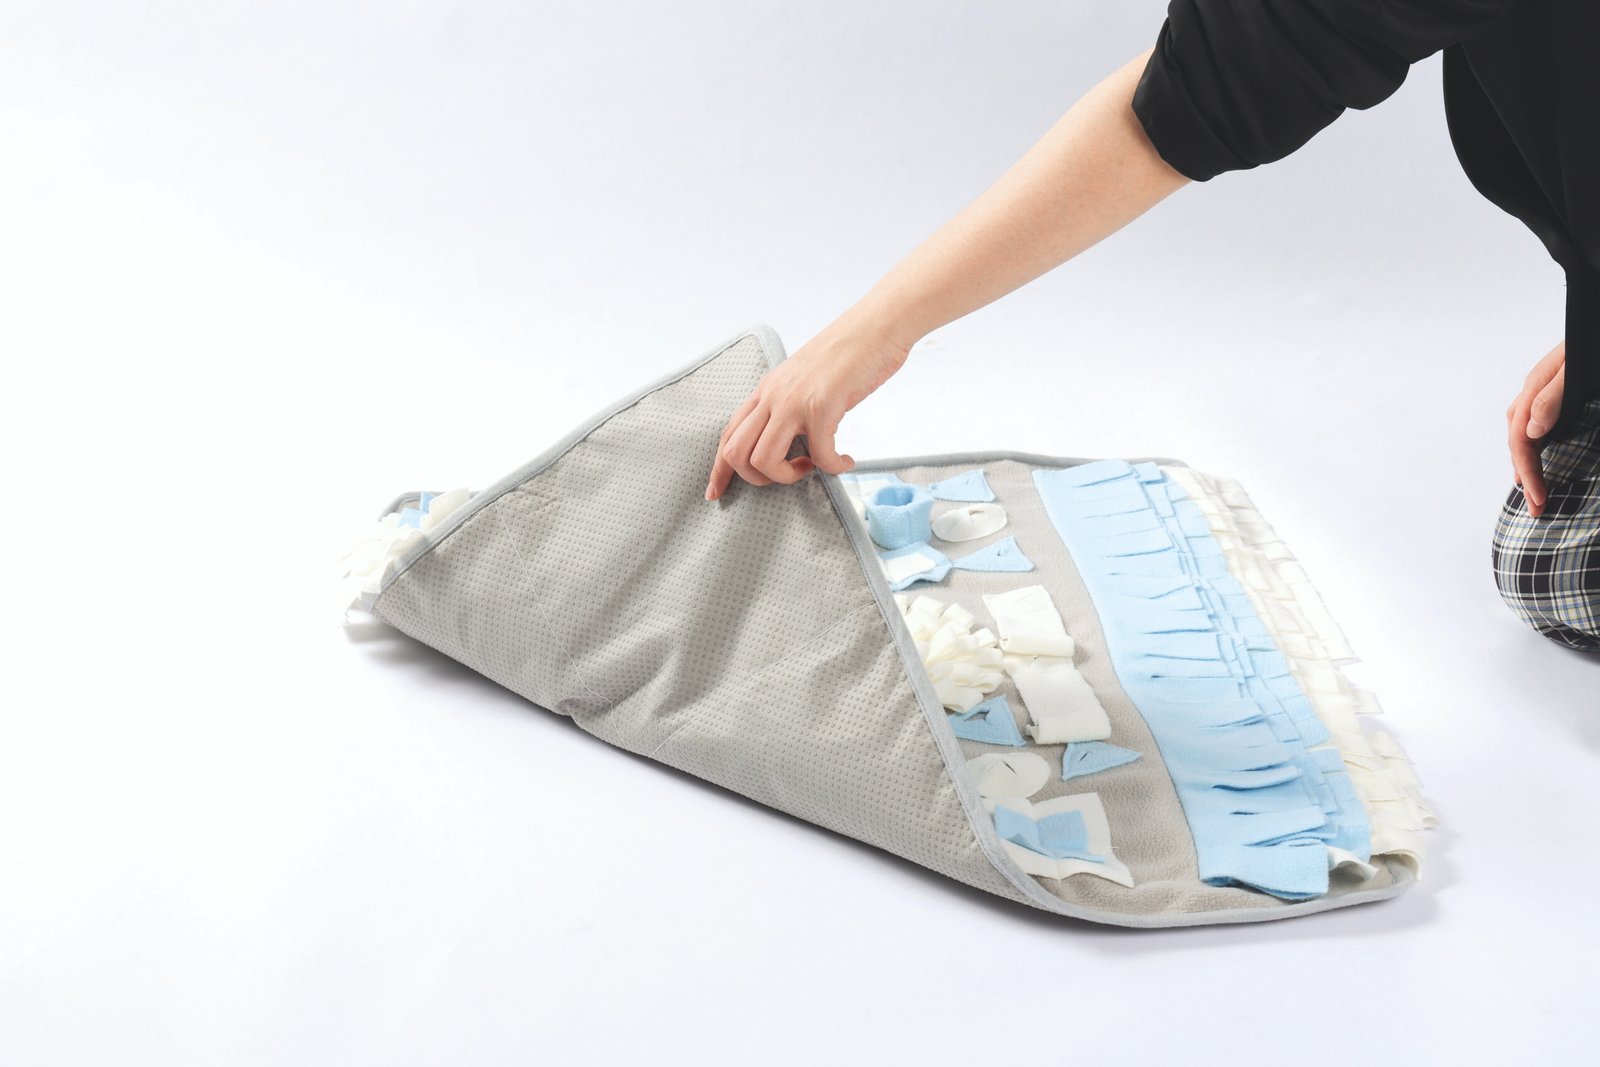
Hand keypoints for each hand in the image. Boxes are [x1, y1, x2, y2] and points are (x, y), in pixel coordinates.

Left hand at [705, 320, 910, 499]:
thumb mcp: (803, 380)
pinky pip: (819, 457)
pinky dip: (834, 467)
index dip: (719, 469)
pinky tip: (846, 460)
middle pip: (736, 453)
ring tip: (813, 467)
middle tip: (791, 473)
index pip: (728, 434)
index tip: (716, 493)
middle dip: (758, 479)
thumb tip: (792, 439)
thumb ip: (789, 405)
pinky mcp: (822, 407)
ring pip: (764, 461)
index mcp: (765, 390)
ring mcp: (794, 402)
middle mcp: (772, 396)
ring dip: (788, 477)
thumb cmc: (847, 354)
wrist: (876, 326)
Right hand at [1506, 340, 1565, 517]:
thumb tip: (1531, 431)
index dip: (1529, 472)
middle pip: (1517, 441)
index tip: (1540, 499)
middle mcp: (1533, 391)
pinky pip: (1536, 426)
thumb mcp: (1576, 369)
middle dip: (1525, 478)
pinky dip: (1534, 448)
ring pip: (1523, 434)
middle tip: (1536, 510)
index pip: (1521, 439)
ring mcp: (1542, 391)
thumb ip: (1553, 397)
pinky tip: (1539, 456)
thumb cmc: (1592, 341)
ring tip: (1531, 491)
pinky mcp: (1557, 392)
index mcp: (1534, 387)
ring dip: (1525, 465)